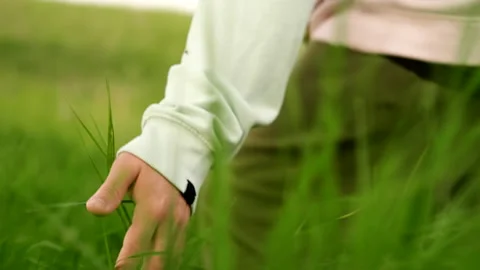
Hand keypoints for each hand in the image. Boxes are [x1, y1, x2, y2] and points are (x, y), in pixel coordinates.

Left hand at [86, 153, 190, 268]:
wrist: (181, 146)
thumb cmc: (148, 156)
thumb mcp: (125, 167)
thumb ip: (110, 190)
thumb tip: (93, 210)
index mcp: (152, 208)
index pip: (136, 246)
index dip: (125, 264)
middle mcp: (170, 219)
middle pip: (156, 259)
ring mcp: (181, 220)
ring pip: (170, 256)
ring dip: (155, 266)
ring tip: (141, 269)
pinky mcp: (187, 218)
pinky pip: (178, 246)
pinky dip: (167, 257)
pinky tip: (155, 261)